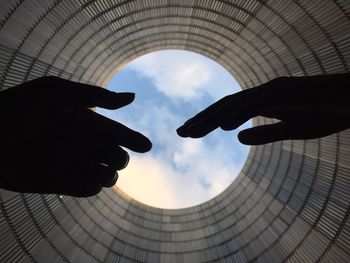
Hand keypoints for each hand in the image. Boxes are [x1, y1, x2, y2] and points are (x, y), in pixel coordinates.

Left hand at [0, 76, 151, 196]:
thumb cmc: (19, 107)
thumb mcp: (58, 93)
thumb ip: (96, 96)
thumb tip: (133, 97)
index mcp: (85, 122)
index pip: (117, 133)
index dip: (134, 139)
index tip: (146, 145)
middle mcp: (82, 144)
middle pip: (116, 156)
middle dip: (120, 158)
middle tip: (112, 155)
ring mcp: (72, 164)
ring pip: (107, 176)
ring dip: (109, 175)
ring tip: (99, 170)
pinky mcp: (60, 183)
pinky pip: (88, 189)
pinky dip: (91, 186)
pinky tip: (84, 179)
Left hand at [177, 74, 349, 144]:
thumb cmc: (327, 113)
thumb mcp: (292, 130)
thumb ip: (265, 133)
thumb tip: (236, 138)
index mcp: (263, 102)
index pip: (227, 111)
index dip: (206, 121)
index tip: (188, 133)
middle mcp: (264, 93)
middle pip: (225, 106)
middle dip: (201, 119)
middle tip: (180, 133)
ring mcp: (275, 90)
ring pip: (236, 104)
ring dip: (213, 117)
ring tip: (192, 132)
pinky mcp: (289, 91)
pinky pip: (259, 103)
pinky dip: (240, 113)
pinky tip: (224, 126)